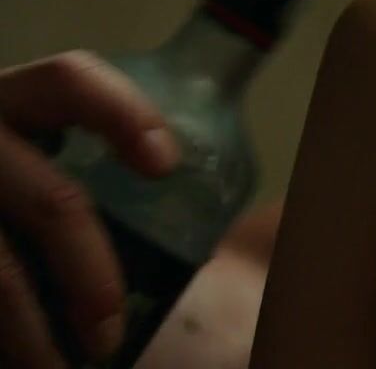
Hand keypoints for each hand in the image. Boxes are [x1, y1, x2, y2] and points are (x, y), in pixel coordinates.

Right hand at [0, 50, 179, 367]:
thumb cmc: (71, 223)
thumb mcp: (119, 181)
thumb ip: (193, 190)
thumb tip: (301, 211)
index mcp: (32, 105)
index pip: (71, 80)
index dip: (120, 115)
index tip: (166, 166)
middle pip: (43, 194)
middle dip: (87, 269)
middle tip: (114, 328)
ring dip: (33, 327)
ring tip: (71, 366)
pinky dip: (6, 334)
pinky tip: (29, 362)